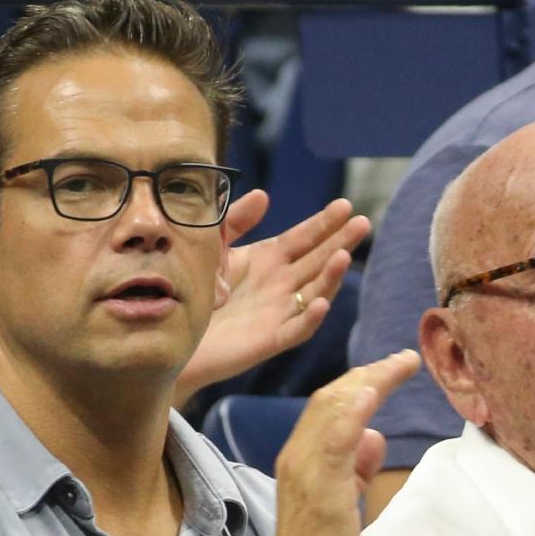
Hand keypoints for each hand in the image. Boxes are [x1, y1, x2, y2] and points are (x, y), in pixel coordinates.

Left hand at [175, 192, 370, 402]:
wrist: (171, 335)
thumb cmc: (192, 290)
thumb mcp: (213, 247)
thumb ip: (236, 222)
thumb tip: (263, 196)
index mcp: (269, 261)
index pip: (304, 238)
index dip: (324, 223)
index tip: (345, 205)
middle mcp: (280, 285)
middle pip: (318, 261)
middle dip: (341, 242)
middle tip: (364, 223)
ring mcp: (278, 312)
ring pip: (314, 292)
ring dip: (331, 276)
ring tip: (344, 257)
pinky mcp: (269, 340)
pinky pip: (295, 330)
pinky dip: (310, 318)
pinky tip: (321, 303)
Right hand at [257, 350, 420, 535]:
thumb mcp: (341, 497)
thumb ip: (355, 465)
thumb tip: (375, 436)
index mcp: (300, 455)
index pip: (327, 405)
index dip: (359, 382)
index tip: (389, 368)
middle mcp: (297, 454)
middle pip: (331, 398)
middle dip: (369, 373)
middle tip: (403, 360)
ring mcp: (307, 469)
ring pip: (334, 410)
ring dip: (370, 381)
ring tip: (398, 365)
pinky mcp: (321, 487)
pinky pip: (335, 441)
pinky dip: (352, 413)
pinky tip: (371, 392)